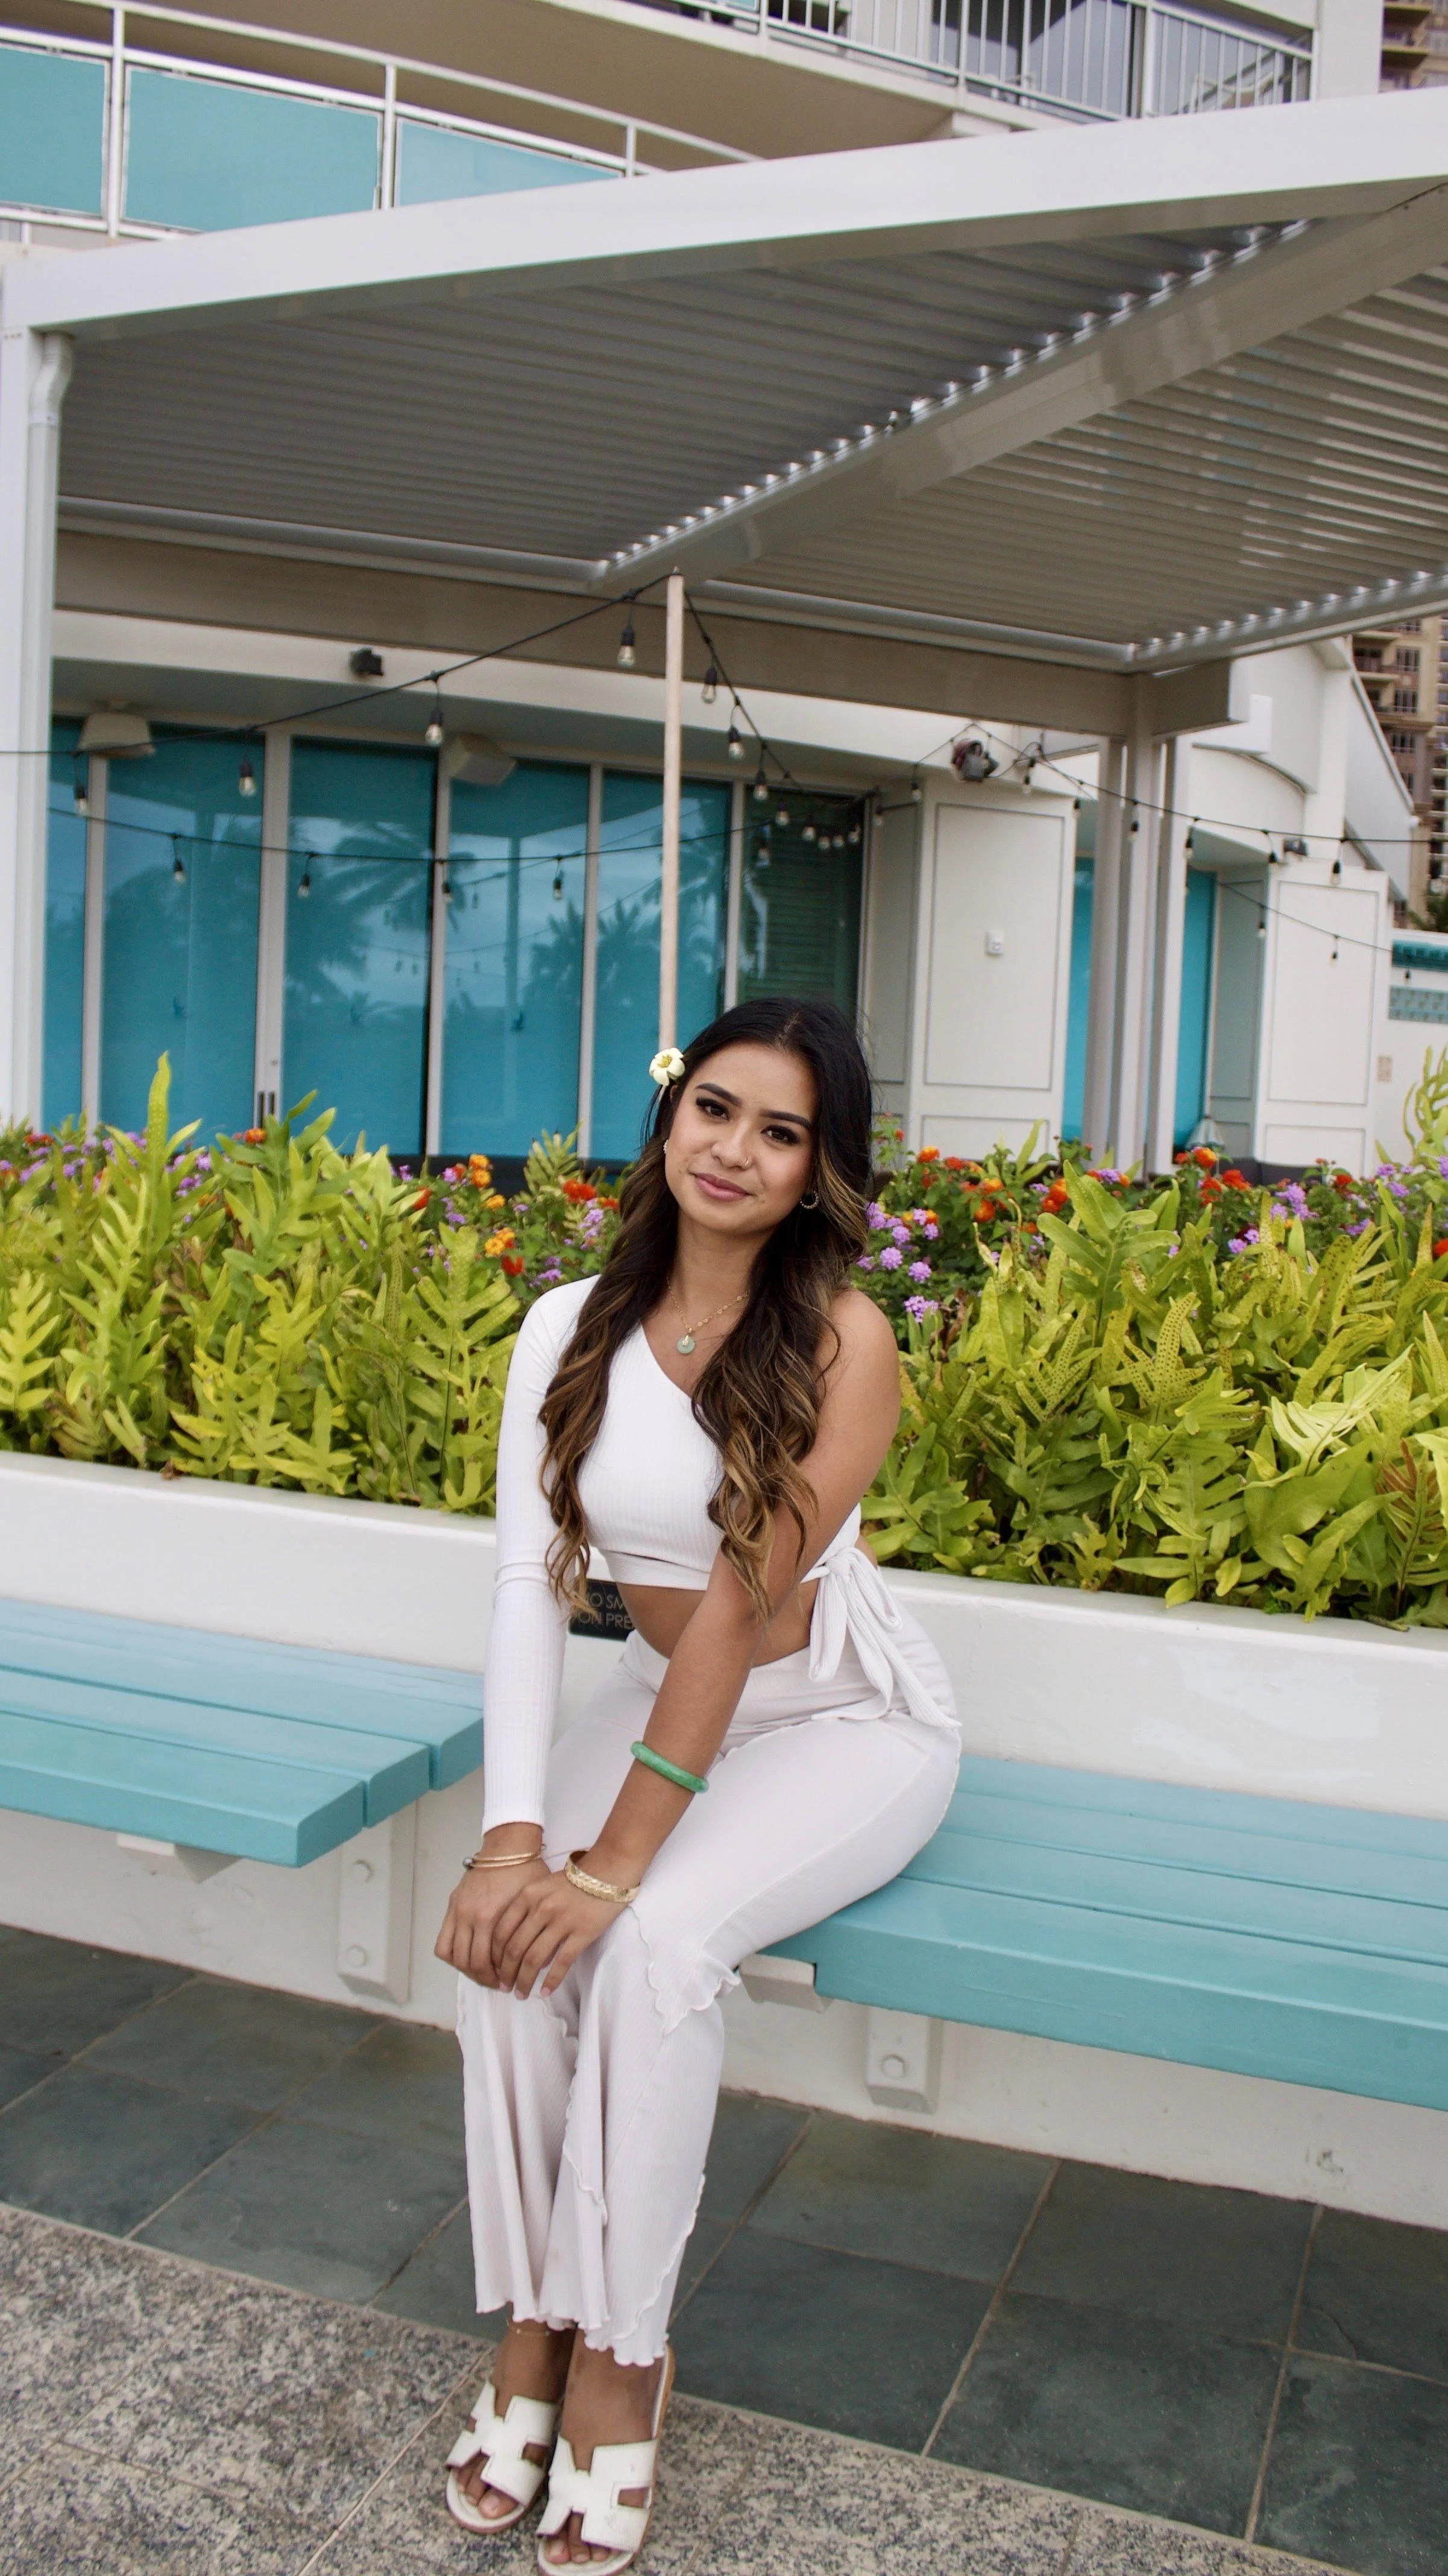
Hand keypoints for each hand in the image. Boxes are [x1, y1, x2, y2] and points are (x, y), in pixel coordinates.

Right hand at [435, 1855, 551, 1988]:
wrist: (508, 1846)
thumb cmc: (525, 1871)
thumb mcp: (534, 1905)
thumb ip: (530, 1933)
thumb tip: (538, 1963)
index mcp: (489, 1917)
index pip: (486, 1962)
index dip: (497, 1978)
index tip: (508, 1984)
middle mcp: (469, 1916)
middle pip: (469, 1962)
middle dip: (483, 1978)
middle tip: (498, 1983)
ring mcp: (458, 1911)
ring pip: (452, 1955)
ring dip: (466, 1969)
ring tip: (482, 1972)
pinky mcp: (453, 1906)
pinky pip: (443, 1941)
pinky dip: (452, 1954)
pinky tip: (467, 1957)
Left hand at [490, 1866, 624, 1997]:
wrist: (607, 1870)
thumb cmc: (573, 1880)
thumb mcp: (542, 1888)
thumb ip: (527, 1913)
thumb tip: (522, 1951)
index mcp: (527, 1896)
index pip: (502, 1932)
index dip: (494, 1955)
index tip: (494, 1969)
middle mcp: (541, 1909)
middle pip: (515, 1949)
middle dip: (507, 1973)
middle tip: (504, 1987)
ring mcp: (562, 1921)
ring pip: (535, 1959)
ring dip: (525, 1980)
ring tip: (521, 1993)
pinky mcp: (582, 1932)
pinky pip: (562, 1962)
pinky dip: (552, 1980)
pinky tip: (546, 1991)